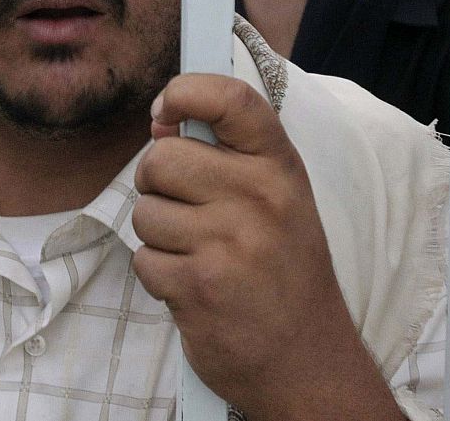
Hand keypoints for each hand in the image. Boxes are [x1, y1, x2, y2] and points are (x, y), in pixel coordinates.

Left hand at [131, 73, 403, 420]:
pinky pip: (143, 258)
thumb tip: (162, 119)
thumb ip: (229, 154)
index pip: (230, 98)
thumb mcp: (279, 197)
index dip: (184, 91)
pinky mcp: (199, 285)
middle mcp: (259, 197)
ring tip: (198, 254)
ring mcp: (229, 242)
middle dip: (157, 184)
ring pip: (145, 211)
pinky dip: (159, 275)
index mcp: (279, 166)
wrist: (305, 358)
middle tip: (186, 210)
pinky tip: (194, 285)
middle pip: (161, 158)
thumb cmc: (283, 270)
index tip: (166, 111)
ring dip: (159, 236)